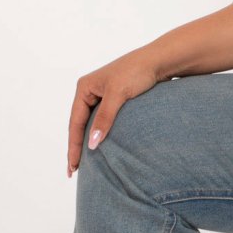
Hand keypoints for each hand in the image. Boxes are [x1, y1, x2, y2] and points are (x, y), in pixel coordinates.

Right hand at [67, 50, 161, 176]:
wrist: (159, 61)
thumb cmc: (137, 73)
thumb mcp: (118, 95)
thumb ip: (104, 119)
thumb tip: (92, 144)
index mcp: (84, 87)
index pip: (75, 122)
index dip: (73, 145)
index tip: (73, 166)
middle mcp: (90, 91)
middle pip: (79, 124)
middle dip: (77, 146)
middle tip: (74, 171)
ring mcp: (102, 95)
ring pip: (91, 123)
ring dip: (87, 141)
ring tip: (84, 163)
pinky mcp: (115, 98)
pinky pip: (103, 120)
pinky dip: (100, 134)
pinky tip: (100, 145)